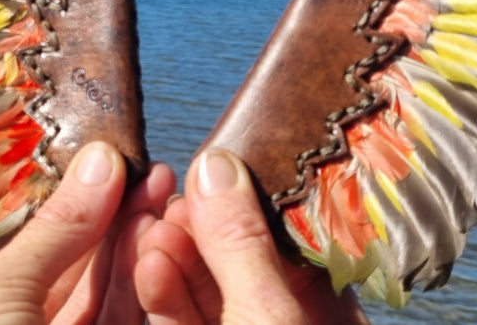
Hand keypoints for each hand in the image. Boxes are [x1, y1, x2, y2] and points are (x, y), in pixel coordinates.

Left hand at [0, 141, 175, 324]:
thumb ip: (50, 232)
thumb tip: (97, 161)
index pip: (34, 242)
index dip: (76, 199)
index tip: (114, 158)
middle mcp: (23, 322)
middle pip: (81, 264)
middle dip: (120, 215)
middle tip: (154, 170)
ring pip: (114, 290)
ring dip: (142, 243)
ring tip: (164, 195)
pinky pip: (133, 316)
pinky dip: (153, 283)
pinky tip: (165, 243)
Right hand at [134, 148, 369, 324]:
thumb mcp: (268, 316)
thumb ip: (241, 247)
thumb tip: (216, 167)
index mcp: (327, 307)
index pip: (294, 237)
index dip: (250, 200)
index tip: (212, 169)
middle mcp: (287, 316)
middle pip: (237, 259)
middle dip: (198, 227)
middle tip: (171, 196)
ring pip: (202, 290)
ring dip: (172, 257)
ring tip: (152, 226)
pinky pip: (180, 319)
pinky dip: (162, 295)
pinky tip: (149, 265)